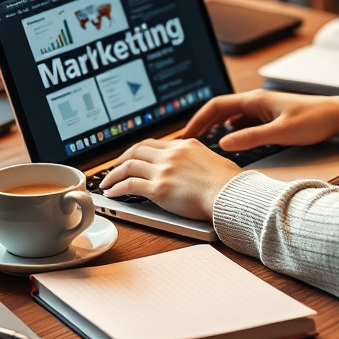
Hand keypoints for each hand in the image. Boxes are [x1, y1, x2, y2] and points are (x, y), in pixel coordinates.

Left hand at [100, 138, 241, 220]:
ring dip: (114, 174)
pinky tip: (112, 193)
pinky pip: (129, 185)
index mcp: (185, 145)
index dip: (139, 151)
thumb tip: (192, 168)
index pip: (155, 144)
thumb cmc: (229, 184)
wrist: (231, 194)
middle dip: (122, 159)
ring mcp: (164, 170)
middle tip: (115, 168)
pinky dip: (117, 188)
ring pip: (129, 166)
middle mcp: (172, 154)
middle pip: (137, 150)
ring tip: (106, 182)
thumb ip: (197, 160)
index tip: (133, 157)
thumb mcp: (212, 160)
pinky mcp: (159, 188)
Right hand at [181, 90, 338, 150]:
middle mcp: (256, 101)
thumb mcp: (281, 132)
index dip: (198, 120)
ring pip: (231, 117)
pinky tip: (230, 143)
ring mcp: (263, 109)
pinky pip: (243, 122)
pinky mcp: (270, 117)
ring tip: (204, 144)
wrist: (337, 116)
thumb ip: (252, 138)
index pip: (216, 106)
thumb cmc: (314, 121)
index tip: (186, 134)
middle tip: (189, 142)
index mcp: (255, 100)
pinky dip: (231, 131)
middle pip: (220, 110)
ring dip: (216, 128)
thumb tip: (224, 143)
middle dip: (202, 124)